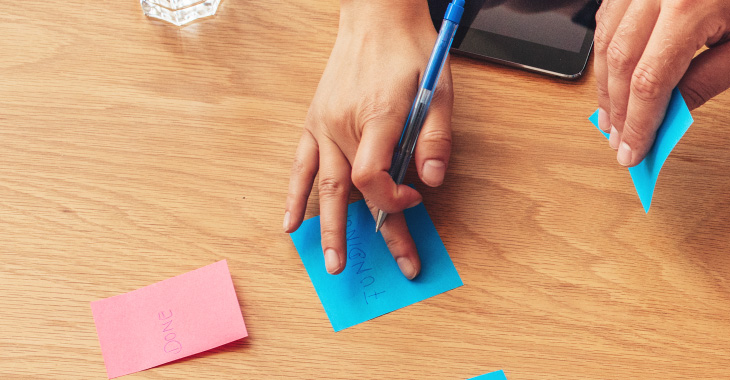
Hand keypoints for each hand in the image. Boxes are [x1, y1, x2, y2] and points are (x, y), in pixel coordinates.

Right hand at [283, 1, 453, 276]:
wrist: (375, 16)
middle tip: (386, 265)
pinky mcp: (314, 121)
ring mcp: (324, 124)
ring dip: (326, 228)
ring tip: (331, 263)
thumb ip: (436, 136)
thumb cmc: (409, 49)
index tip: (415, 201)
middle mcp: (343, 125)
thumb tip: (433, 179)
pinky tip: (290, 222)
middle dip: (369, 234)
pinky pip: (300, 164)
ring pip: (323, 186)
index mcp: (376, 116)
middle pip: (351, 192)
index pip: (374, 177)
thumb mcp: (439, 87)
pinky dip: (294, 195)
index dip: (394, 200)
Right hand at [594, 0, 729, 165]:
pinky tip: (612, 76)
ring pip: (606, 38)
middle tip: (619, 141)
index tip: (633, 152)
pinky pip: (610, 15)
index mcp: (688, 7)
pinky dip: (608, 49)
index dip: (638, 122)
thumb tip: (667, 119)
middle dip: (618, 109)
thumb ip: (704, 84)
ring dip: (606, 83)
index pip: (650, 80)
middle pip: (620, 61)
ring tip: (612, 117)